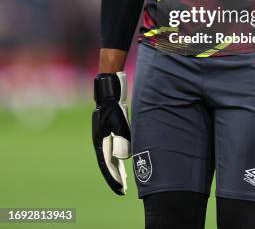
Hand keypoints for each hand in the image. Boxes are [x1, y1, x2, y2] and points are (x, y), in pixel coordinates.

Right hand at [92, 72, 130, 194]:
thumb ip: (121, 137)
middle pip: (108, 164)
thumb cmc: (113, 106)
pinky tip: (124, 165)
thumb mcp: (118, 121)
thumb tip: (124, 156)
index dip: (114, 178)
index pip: (107, 164)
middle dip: (115, 178)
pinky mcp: (110, 134)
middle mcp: (101, 142)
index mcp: (101, 141)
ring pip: (110, 159)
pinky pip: (114, 151)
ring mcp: (104, 138)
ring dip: (117, 170)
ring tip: (124, 183)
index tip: (121, 189)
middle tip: (123, 191)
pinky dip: (118, 160)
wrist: (109, 93)